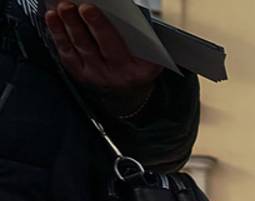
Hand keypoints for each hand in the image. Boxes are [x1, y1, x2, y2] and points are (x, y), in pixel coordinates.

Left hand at [44, 3, 162, 111]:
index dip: (100, 27)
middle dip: (81, 23)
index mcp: (137, 69)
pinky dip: (58, 33)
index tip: (90, 9)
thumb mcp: (150, 54)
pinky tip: (53, 18)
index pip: (117, 46)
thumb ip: (139, 37)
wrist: (130, 88)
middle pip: (93, 46)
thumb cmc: (140, 63)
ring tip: (63, 7)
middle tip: (72, 6)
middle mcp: (115, 74)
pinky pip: (66, 52)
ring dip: (68, 24)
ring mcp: (95, 75)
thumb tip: (113, 12)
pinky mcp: (80, 73)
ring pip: (79, 46)